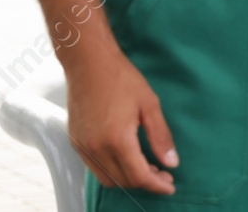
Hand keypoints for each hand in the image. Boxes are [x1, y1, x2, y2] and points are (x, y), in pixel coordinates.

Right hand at [65, 45, 178, 193]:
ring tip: (145, 167)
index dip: (157, 185)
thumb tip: (172, 163)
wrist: (88, 61)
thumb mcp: (149, 104)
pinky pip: (94, 167)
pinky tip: (125, 158)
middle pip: (123, 181)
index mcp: (117, 139)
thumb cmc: (121, 78)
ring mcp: (83, 146)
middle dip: (145, 182)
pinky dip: (111, 170)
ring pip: (107, 178)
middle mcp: (96, 148)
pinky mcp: (75, 141)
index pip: (139, 176)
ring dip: (127, 179)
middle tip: (163, 173)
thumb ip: (160, 136)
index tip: (171, 186)